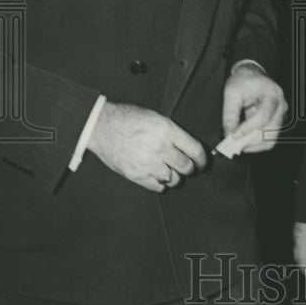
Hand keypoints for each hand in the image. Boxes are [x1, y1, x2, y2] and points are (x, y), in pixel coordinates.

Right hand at [88, 102, 206, 192]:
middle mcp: (160, 148)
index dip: (202, 159)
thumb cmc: (128, 118)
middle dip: (189, 168)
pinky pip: (157, 186)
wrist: (102, 126)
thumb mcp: (156, 118)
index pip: (195, 150)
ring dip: (174, 176)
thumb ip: (173, 133)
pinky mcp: (136, 175)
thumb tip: (189, 147)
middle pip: (186, 167)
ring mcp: (148, 163)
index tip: (202, 163)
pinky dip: (160, 183)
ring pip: (174, 179)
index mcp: (167, 131)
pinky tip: (156, 175)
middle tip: (186, 167)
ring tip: (169, 170)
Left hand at [221, 63, 286, 152]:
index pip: (262, 116)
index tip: (233, 136)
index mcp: (272, 94)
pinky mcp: (276, 122)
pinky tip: (245, 142)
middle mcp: (280, 105)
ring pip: (271, 139)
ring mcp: (280, 115)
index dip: (247, 129)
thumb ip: (230, 114)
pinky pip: (269, 139)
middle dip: (250, 141)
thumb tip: (229, 134)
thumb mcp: (232, 93)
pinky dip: (257, 144)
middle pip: (270, 131)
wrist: (251, 76)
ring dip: (254, 145)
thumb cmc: (243, 82)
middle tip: (234, 145)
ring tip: (238, 145)